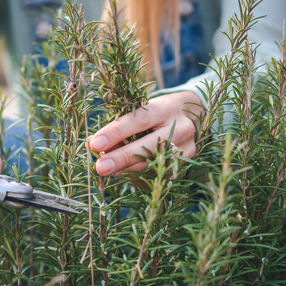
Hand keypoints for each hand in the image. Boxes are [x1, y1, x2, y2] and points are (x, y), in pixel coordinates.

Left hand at [87, 91, 201, 177]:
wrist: (193, 117)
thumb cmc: (157, 113)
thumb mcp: (141, 111)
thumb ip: (118, 125)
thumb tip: (92, 144)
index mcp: (166, 108)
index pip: (139, 121)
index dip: (116, 133)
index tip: (95, 144)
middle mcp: (181, 128)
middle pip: (149, 147)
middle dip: (121, 158)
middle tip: (100, 167)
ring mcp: (187, 149)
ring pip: (152, 166)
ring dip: (126, 170)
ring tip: (108, 169)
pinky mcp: (185, 166)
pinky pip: (157, 177)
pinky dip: (137, 177)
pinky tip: (126, 173)